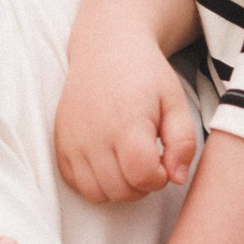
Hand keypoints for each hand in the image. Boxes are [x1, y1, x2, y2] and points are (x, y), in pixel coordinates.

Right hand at [56, 33, 197, 204]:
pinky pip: (77, 184)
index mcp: (126, 123)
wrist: (106, 48)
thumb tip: (177, 178)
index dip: (160, 177)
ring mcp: (72, 141)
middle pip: (121, 190)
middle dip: (142, 184)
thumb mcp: (175, 102)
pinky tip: (110, 162)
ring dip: (119, 187)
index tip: (163, 160)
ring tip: (129, 162)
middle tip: (148, 160)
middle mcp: (94, 136)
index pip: (143, 176)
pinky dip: (96, 182)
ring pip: (97, 194)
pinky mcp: (60, 144)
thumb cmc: (145, 74)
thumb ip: (183, 142)